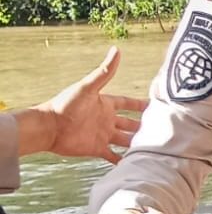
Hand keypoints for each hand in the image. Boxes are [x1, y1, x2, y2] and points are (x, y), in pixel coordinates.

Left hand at [17, 47, 145, 160]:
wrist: (49, 128)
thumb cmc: (65, 105)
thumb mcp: (88, 87)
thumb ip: (104, 71)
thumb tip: (117, 50)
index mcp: (105, 104)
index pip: (127, 103)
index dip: (140, 104)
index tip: (155, 106)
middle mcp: (106, 119)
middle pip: (129, 123)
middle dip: (142, 126)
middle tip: (159, 130)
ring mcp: (102, 135)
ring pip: (124, 140)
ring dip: (136, 143)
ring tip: (152, 147)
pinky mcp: (96, 148)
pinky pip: (113, 156)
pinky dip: (122, 160)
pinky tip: (134, 164)